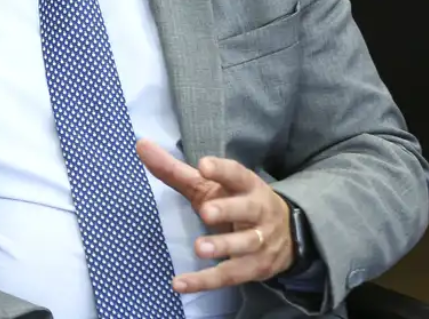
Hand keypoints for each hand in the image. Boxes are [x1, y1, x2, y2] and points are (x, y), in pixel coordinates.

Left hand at [137, 139, 293, 293]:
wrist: (287, 234)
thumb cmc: (236, 201)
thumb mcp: (209, 185)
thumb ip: (175, 169)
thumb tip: (140, 144)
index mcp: (247, 185)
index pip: (236, 174)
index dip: (222, 170)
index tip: (204, 165)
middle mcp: (258, 211)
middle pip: (246, 209)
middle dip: (227, 210)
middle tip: (206, 212)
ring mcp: (261, 241)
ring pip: (244, 244)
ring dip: (222, 246)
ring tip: (200, 248)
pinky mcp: (255, 268)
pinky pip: (229, 276)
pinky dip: (204, 281)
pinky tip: (179, 283)